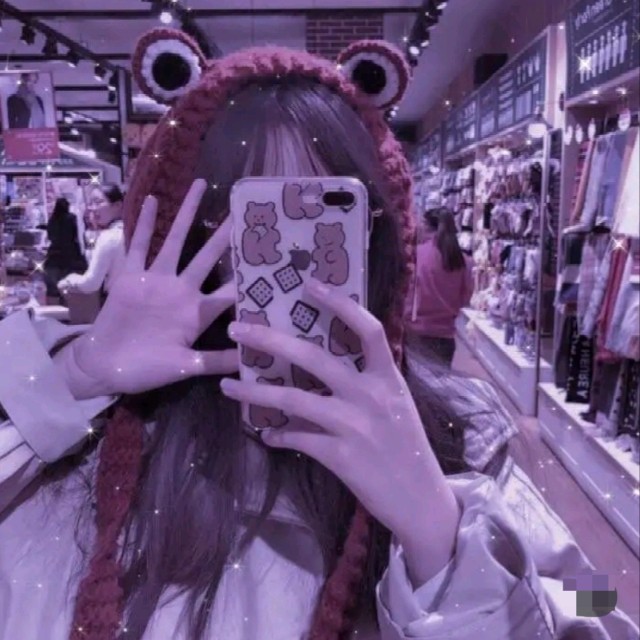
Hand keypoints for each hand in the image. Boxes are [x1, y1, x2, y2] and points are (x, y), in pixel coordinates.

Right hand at [62, 179, 237, 398]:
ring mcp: (156, 280)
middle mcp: (182, 290)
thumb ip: (216, 361)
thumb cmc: (148, 370)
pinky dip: (144, 224)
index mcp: (198, 313)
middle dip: (225, 234)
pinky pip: (138, 245)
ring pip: (176, 240)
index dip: (248, 276)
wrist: (106, 367)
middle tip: (243, 209)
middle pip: (208, 255)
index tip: (269, 258)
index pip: (230, 290)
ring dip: (187, 214)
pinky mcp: (131, 277)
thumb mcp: (186, 367)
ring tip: (200, 184)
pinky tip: (152, 199)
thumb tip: (251, 359)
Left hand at [220, 279, 459, 581]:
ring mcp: (354, 426)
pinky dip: (277, 435)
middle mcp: (371, 396)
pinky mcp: (340, 456)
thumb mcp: (396, 405)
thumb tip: (323, 366)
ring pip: (293, 400)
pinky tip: (265, 434)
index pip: (367, 329)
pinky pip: (297, 439)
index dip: (339, 303)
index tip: (309, 284)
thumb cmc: (407, 447)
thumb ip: (368, 382)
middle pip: (314, 357)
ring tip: (227, 387)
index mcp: (388, 378)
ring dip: (255, 393)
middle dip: (270, 339)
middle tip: (237, 328)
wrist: (421, 499)